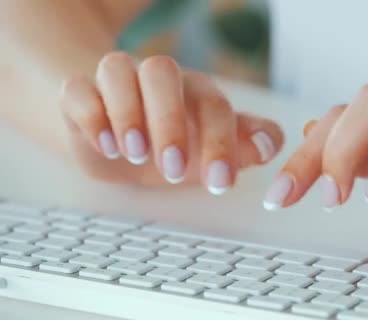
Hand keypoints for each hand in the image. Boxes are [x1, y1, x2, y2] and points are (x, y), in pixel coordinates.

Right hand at [60, 52, 282, 191]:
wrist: (125, 146)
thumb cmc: (177, 146)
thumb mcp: (212, 152)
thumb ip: (247, 146)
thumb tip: (267, 144)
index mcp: (197, 94)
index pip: (214, 104)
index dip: (221, 142)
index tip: (219, 183)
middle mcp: (159, 82)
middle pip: (162, 71)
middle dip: (169, 120)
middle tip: (173, 169)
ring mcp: (119, 84)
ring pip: (116, 68)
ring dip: (126, 111)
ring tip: (135, 153)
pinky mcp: (82, 95)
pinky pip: (78, 89)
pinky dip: (91, 115)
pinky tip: (106, 146)